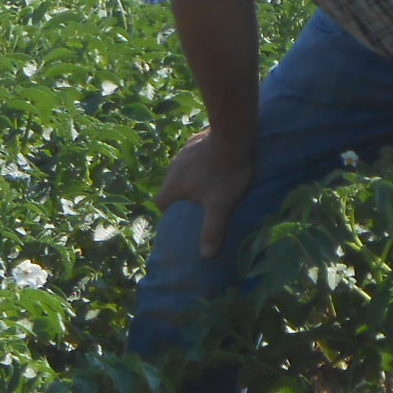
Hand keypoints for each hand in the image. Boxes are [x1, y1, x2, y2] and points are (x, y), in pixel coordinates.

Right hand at [155, 128, 255, 258]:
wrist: (233, 137)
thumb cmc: (223, 174)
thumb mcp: (219, 205)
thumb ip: (211, 229)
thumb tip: (206, 255)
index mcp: (173, 184)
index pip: (159, 201)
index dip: (166, 210)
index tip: (176, 215)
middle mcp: (173, 167)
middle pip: (170, 184)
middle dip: (178, 194)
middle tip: (194, 202)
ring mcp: (183, 151)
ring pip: (180, 169)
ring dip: (189, 176)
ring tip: (206, 182)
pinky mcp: (195, 140)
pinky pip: (191, 155)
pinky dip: (198, 162)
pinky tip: (213, 163)